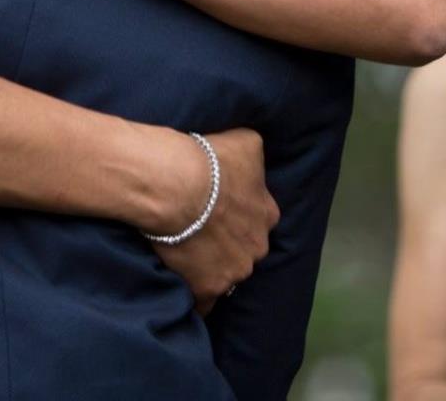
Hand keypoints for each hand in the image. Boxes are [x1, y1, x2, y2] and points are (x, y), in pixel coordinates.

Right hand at [146, 128, 277, 314]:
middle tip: (201, 230)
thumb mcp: (247, 142)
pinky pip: (204, 303)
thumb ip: (255, 159)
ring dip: (211, 268)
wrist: (176, 186)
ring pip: (226, 275)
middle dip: (229, 244)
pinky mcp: (207, 291)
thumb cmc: (211, 160)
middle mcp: (257, 248)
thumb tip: (253, 161)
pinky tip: (183, 282)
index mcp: (268, 215)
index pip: (259, 219)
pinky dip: (196, 295)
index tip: (221, 210)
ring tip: (187, 254)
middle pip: (245, 250)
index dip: (239, 215)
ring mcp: (233, 272)